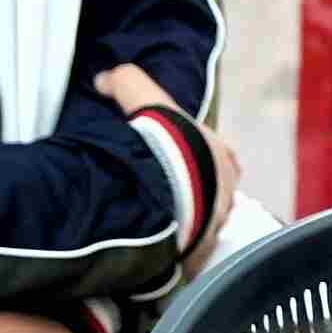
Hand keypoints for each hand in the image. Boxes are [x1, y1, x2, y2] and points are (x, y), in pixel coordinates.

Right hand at [96, 61, 238, 255]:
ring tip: (152, 227)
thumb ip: (127, 82)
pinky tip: (151, 250)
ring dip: (181, 225)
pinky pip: (184, 254)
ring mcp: (215, 227)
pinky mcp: (198, 255)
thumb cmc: (165, 145)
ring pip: (200, 226)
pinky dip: (171, 253)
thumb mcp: (146, 99)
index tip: (176, 163)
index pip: (217, 156)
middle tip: (160, 198)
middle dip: (191, 195)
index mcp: (222, 157)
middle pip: (211, 194)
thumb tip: (104, 77)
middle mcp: (227, 192)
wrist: (166, 194)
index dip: (197, 158)